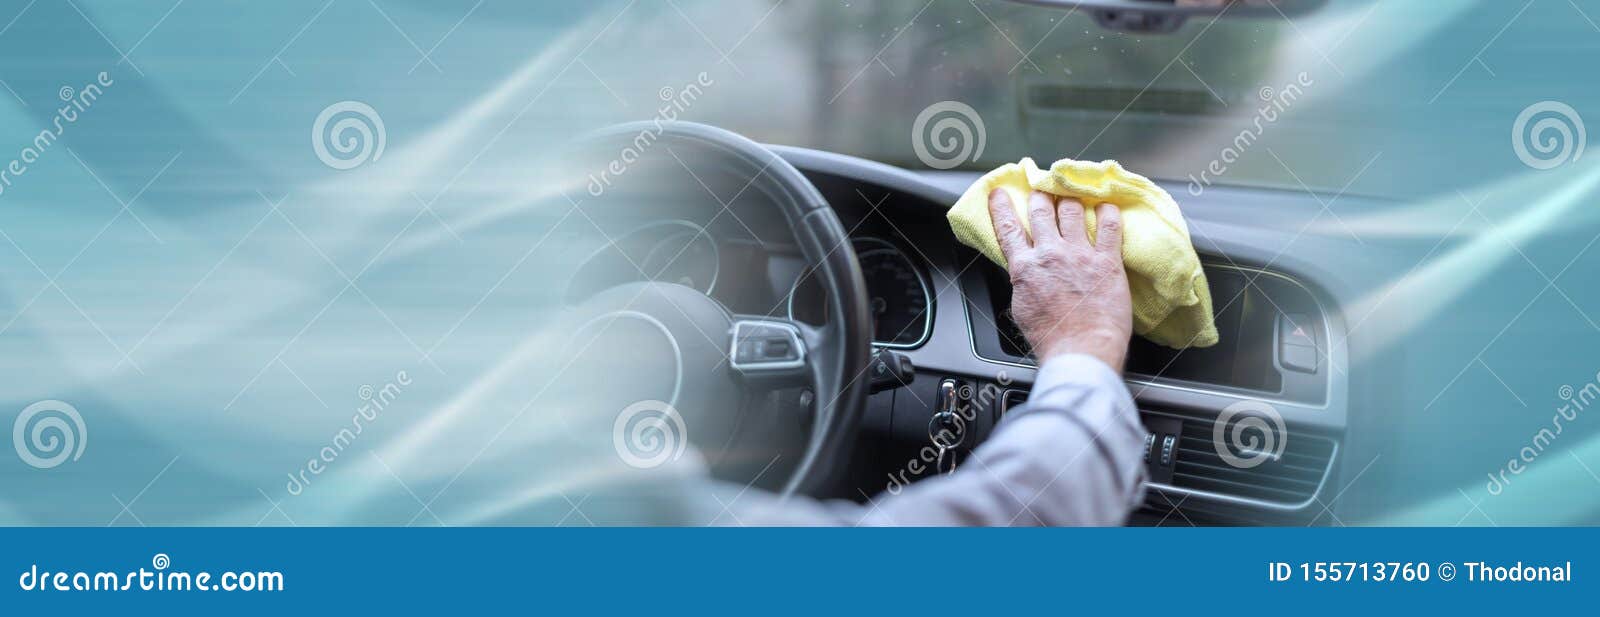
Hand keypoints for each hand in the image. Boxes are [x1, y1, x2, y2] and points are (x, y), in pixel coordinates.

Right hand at [988, 189, 1132, 372]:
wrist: (1081, 350)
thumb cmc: (1052, 338)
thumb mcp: (1022, 308)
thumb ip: (1023, 282)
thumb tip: (1025, 271)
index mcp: (1025, 267)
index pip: (1008, 227)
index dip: (1002, 206)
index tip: (1001, 192)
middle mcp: (1051, 254)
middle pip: (1041, 210)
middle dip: (1041, 197)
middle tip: (1043, 193)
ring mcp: (1080, 255)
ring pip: (1072, 210)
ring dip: (1070, 201)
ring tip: (1072, 199)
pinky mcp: (1107, 261)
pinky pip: (1109, 226)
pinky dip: (1107, 213)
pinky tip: (1106, 209)